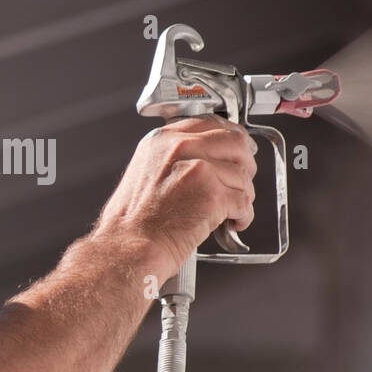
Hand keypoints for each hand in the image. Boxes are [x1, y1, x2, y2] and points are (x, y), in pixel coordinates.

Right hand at [90, 116, 256, 278]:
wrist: (127, 249)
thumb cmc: (132, 224)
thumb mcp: (145, 173)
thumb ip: (175, 159)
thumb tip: (208, 160)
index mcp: (161, 140)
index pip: (210, 123)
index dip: (231, 138)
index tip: (238, 150)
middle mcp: (179, 148)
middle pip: (235, 143)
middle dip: (244, 165)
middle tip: (241, 182)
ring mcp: (198, 169)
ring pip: (242, 175)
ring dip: (243, 196)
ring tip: (230, 211)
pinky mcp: (212, 195)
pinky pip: (244, 201)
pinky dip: (243, 216)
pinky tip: (232, 223)